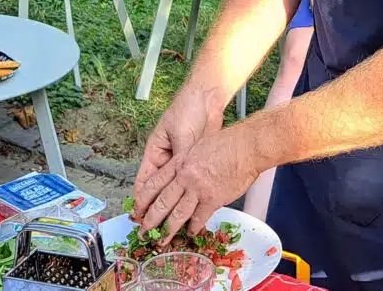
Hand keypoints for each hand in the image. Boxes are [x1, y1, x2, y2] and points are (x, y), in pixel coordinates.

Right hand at [131, 89, 222, 224]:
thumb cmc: (188, 111)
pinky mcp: (195, 161)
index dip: (141, 199)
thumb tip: (181, 181)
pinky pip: (189, 182)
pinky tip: (190, 205)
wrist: (208, 97)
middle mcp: (166, 158)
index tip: (139, 214)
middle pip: (157, 188)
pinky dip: (188, 193)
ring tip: (170, 220)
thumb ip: (181, 159)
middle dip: (154, 206)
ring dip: (172, 202)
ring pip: (173, 187)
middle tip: (153, 224)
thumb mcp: (182, 136)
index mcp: (155, 151)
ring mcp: (181, 160)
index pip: (145, 180)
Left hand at [135, 127, 265, 241]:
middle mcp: (184, 177)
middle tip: (143, 231)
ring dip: (168, 229)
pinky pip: (199, 218)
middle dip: (150, 220)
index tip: (137, 209)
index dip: (143, 199)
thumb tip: (181, 177)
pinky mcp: (212, 199)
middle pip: (161, 202)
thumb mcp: (197, 147)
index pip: (154, 184)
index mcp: (179, 163)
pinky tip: (190, 232)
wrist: (246, 147)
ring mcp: (198, 189)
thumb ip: (186, 163)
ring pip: (177, 214)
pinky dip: (194, 227)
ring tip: (161, 239)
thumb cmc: (227, 143)